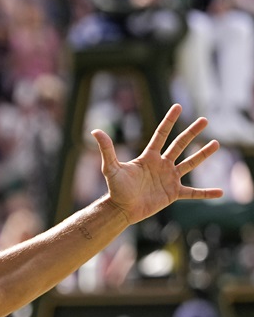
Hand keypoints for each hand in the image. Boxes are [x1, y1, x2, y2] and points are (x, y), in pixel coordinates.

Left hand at [92, 104, 222, 224]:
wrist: (121, 209)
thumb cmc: (116, 189)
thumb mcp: (111, 167)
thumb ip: (107, 149)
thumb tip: (95, 131)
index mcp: (149, 157)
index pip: (161, 134)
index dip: (169, 120)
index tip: (178, 107)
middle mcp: (161, 165)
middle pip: (179, 145)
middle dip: (191, 132)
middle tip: (204, 120)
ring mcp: (169, 178)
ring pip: (189, 163)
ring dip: (203, 154)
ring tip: (216, 143)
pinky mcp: (173, 193)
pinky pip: (193, 193)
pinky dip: (206, 193)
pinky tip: (220, 192)